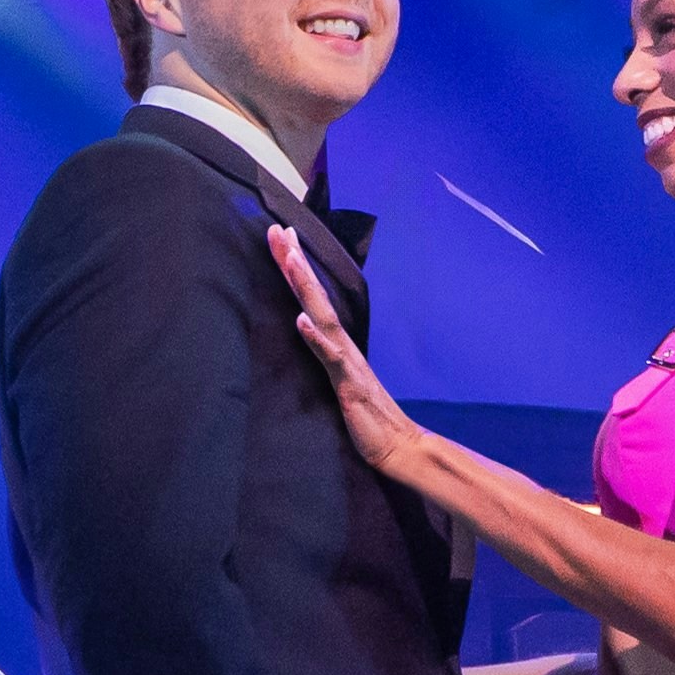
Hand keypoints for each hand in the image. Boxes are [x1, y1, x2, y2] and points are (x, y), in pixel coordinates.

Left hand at [266, 225, 429, 477]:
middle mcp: (341, 344)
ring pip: (321, 316)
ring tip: (288, 258)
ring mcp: (346, 361)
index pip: (311, 298)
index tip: (280, 236)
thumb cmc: (366, 416)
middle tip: (277, 229)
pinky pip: (331, 358)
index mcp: (336, 343)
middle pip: (314, 295)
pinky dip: (316, 338)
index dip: (295, 268)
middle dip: (294, 262)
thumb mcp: (338, 381)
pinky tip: (300, 320)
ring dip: (304, 286)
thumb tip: (308, 330)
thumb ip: (324, 355)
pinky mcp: (348, 384)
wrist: (397, 446)